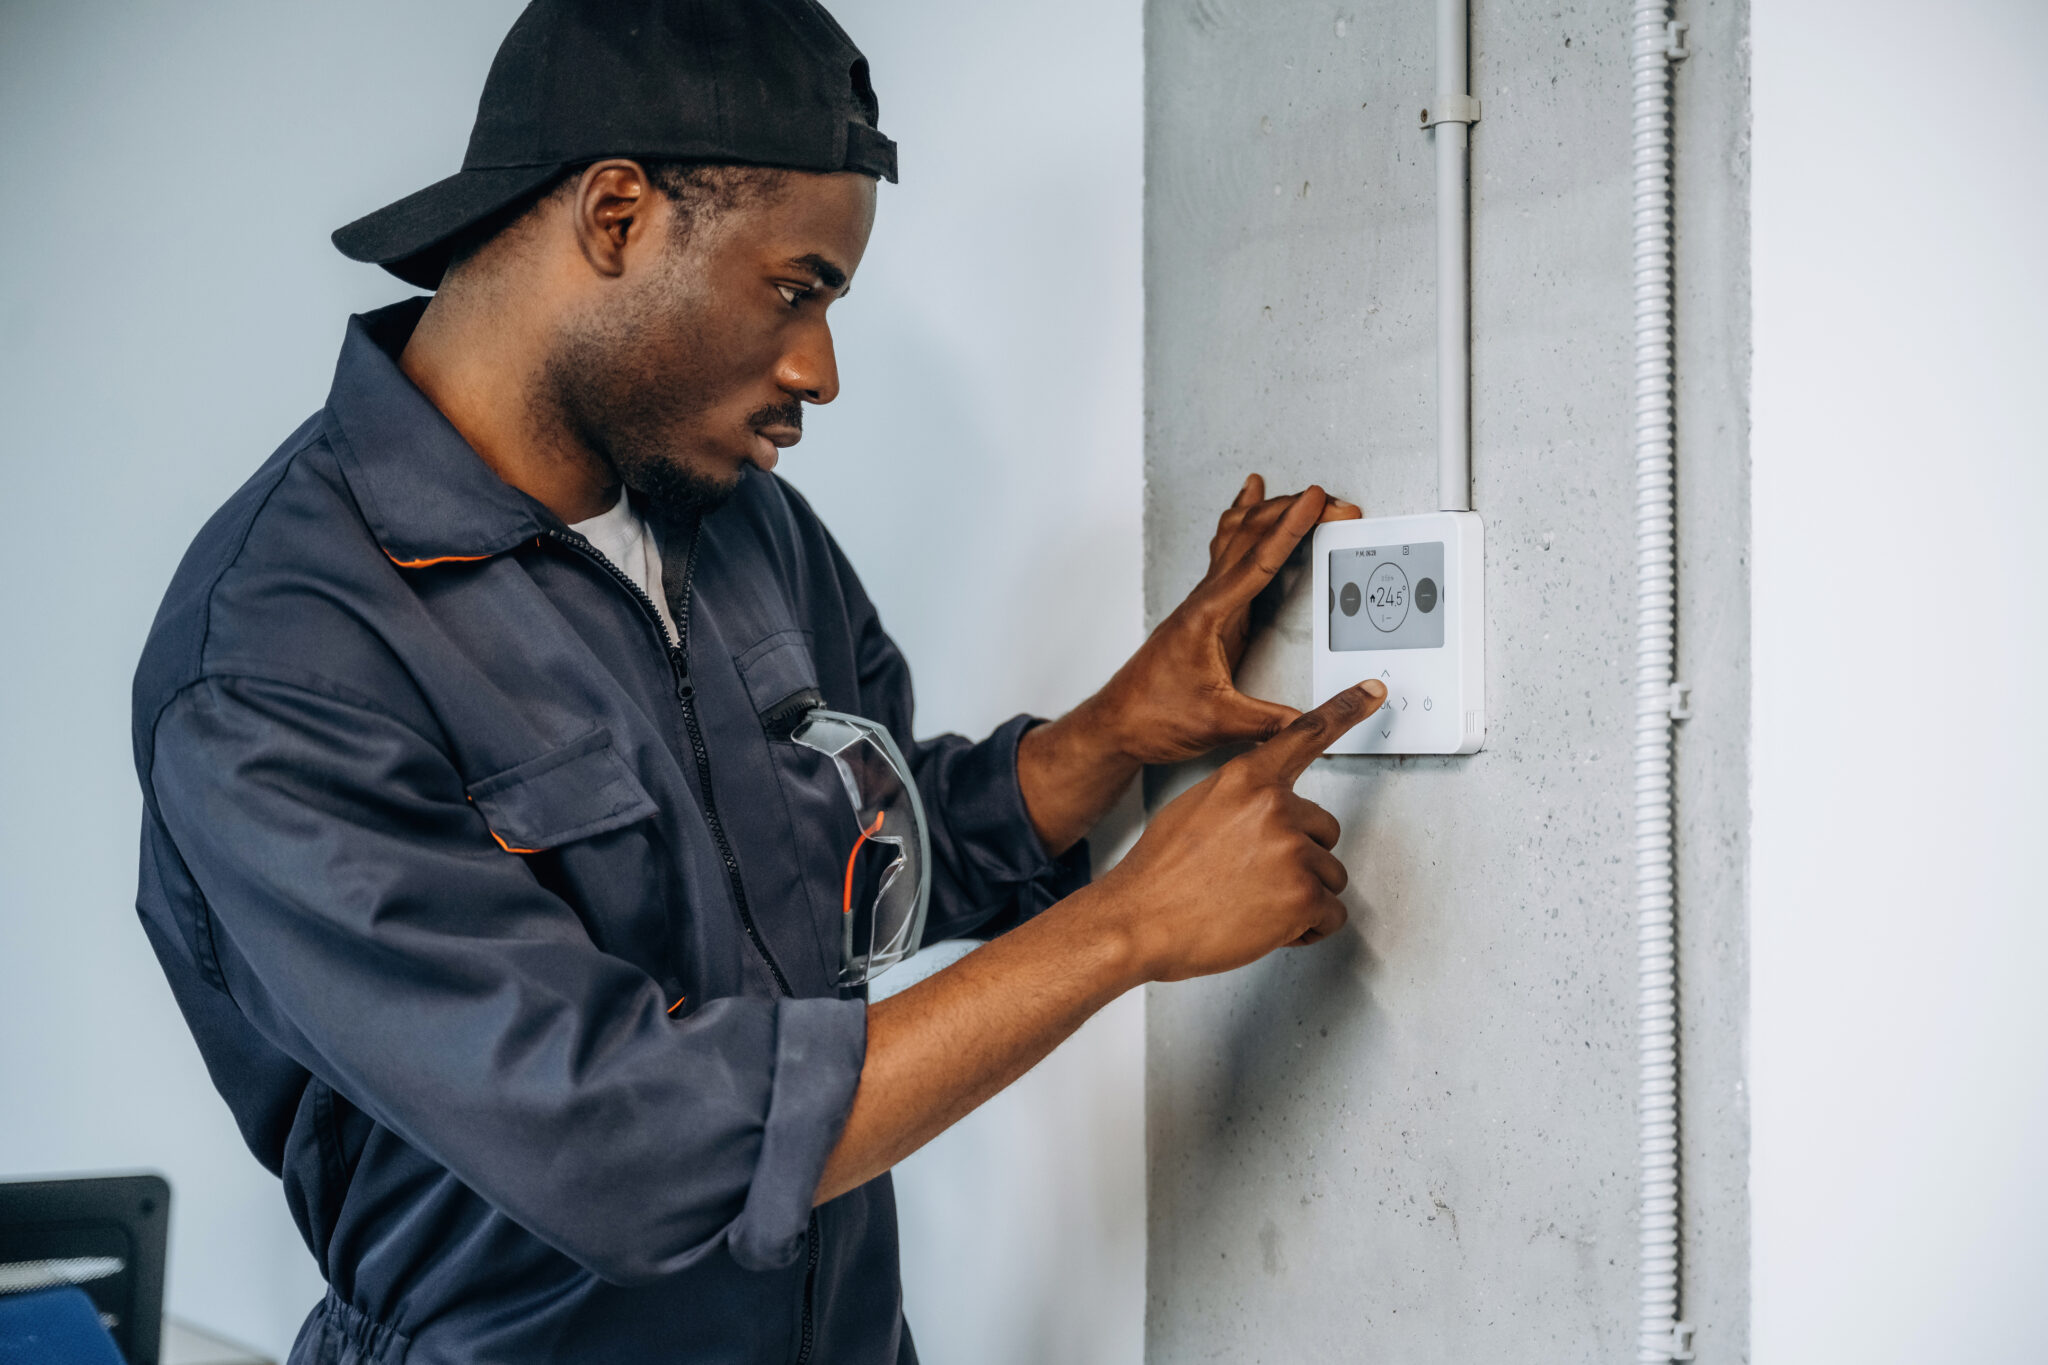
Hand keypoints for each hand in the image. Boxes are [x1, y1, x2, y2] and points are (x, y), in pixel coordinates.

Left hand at [1092, 475, 1361, 764]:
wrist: (1116, 724)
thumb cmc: (1152, 716)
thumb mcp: (1219, 723)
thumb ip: (1269, 721)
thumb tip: (1310, 721)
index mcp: (1208, 616)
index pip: (1259, 561)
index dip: (1291, 528)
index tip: (1317, 501)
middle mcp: (1205, 601)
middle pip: (1250, 537)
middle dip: (1293, 512)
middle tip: (1332, 502)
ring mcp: (1205, 604)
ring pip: (1237, 540)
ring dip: (1269, 513)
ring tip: (1296, 493)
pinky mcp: (1207, 614)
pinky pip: (1229, 557)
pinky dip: (1243, 529)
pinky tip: (1246, 511)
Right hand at [1095, 680, 1385, 981]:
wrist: (1139, 921)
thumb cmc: (1160, 873)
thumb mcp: (1195, 809)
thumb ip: (1240, 799)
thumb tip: (1264, 809)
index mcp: (1247, 779)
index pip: (1305, 735)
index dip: (1346, 709)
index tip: (1375, 691)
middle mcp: (1275, 807)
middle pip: (1324, 830)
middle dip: (1299, 858)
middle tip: (1254, 879)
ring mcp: (1293, 850)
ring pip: (1329, 876)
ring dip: (1301, 897)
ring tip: (1253, 904)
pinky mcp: (1303, 895)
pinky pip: (1331, 915)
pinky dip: (1307, 929)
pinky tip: (1268, 926)